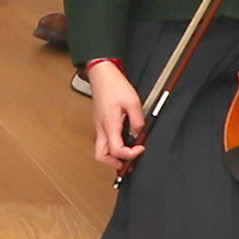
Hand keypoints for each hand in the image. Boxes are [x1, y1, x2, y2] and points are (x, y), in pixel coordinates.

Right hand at [86, 59, 147, 174]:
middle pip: (100, 156)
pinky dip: (112, 146)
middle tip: (127, 163)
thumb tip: (139, 133)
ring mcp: (98, 126)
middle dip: (114, 164)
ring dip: (112, 156)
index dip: (130, 154)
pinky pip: (103, 140)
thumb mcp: (133, 102)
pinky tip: (123, 140)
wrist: (102, 75)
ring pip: (100, 149)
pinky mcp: (99, 122)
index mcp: (109, 124)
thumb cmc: (114, 85)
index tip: (141, 148)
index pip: (116, 150)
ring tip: (127, 154)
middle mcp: (100, 128)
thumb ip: (138, 121)